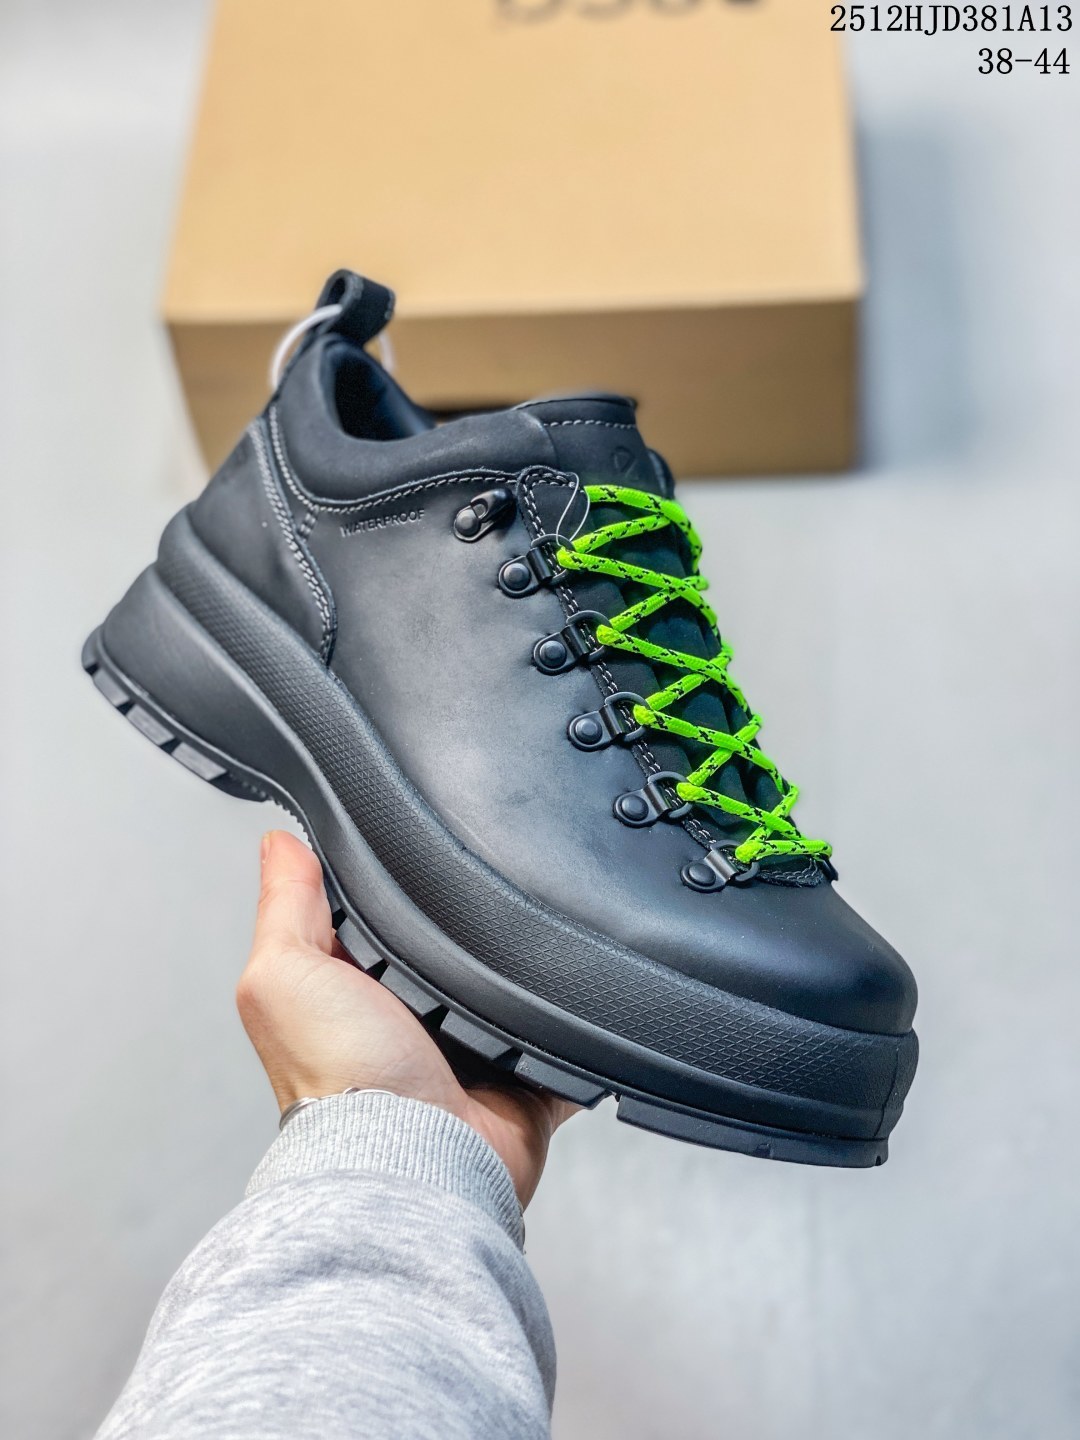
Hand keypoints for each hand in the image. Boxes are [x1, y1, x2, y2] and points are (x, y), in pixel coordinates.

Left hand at [236, 830, 574, 1205]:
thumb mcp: (285, 975)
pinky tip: (582, 991)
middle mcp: (411, 1019)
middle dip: (471, 917)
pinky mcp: (525, 1077)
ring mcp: (471, 1049)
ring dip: (525, 966)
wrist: (418, 1160)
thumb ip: (284, 906)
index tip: (417, 835)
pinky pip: (565, 1039)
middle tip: (490, 881)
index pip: (376, 912)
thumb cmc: (341, 1080)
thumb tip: (280, 840)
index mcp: (354, 989)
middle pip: (451, 942)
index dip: (392, 878)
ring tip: (537, 930)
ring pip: (512, 984)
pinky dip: (575, 1023)